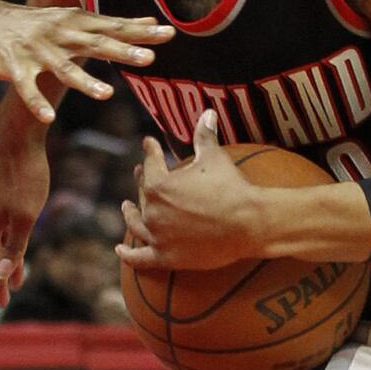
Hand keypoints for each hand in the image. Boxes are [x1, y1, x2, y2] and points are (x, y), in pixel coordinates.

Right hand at [0, 0, 172, 121]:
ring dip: (85, 81)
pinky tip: (47, 118)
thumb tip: (150, 22)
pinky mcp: (15, 67)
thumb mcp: (73, 19)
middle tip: (149, 60)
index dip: (140, 31)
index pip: (113, 26)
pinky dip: (36, 102)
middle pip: (95, 44)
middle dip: (122, 52)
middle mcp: (60, 35)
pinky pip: (27, 87)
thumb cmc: (36, 23)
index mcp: (76, 23)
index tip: (169, 33)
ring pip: (64, 68)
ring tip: (106, 95)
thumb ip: (110, 25)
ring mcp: (37, 51)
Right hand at [0, 126, 49, 306]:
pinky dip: (8, 239)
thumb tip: (0, 274)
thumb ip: (14, 246)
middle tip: (4, 299)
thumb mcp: (25, 217)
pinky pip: (1, 224)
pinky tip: (15, 240)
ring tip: (14, 277)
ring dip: (5, 257)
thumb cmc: (26, 177)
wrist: (20, 136)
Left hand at [117, 110, 259, 270]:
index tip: (148, 143)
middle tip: (140, 174)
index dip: (149, 150)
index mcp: (158, 185)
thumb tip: (207, 111)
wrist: (249, 223)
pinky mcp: (167, 257)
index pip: (150, 164)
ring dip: (130, 214)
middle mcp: (152, 211)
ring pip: (137, 225)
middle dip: (141, 181)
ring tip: (126, 207)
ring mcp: (158, 236)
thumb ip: (205, 135)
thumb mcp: (214, 157)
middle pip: (142, 195)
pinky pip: (140, 258)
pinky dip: (128, 255)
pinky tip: (120, 251)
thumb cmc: (231, 187)